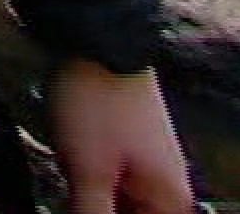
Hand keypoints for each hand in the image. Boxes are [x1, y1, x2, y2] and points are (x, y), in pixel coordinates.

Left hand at [46, 59, 193, 213]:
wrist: (98, 42)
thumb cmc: (99, 106)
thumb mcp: (89, 173)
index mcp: (169, 202)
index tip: (85, 203)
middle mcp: (166, 188)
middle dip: (95, 205)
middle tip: (78, 180)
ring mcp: (146, 166)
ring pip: (114, 201)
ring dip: (89, 195)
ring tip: (75, 163)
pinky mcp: (125, 148)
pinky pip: (106, 180)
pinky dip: (85, 178)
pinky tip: (70, 159)